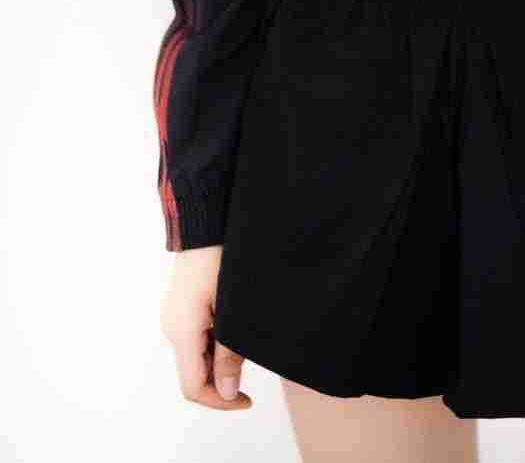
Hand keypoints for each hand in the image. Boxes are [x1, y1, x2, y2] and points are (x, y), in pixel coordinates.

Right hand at [160, 245, 252, 409]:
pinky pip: (196, 339)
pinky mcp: (181, 309)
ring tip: (246, 341)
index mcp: (182, 332)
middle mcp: (173, 329)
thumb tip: (228, 391)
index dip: (219, 401)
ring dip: (220, 360)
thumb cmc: (219, 257)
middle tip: (252, 364)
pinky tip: (234, 329)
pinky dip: (215, 344)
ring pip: (197, 356)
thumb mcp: (230, 307)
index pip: (193, 387)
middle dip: (223, 379)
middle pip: (194, 373)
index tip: (247, 399)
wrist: (205, 222)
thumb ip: (228, 351)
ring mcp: (174, 318)